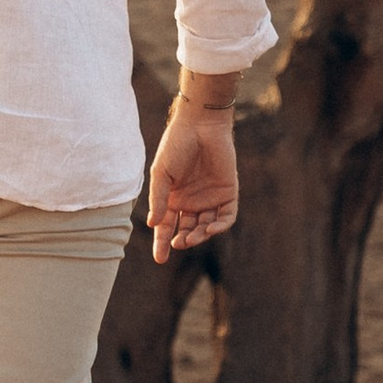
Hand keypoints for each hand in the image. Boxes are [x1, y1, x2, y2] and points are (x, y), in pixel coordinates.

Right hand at [147, 95, 239, 262]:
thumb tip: (154, 225)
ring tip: (191, 238)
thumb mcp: (161, 173)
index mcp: (172, 198)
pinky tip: (210, 228)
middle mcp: (191, 201)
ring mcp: (210, 198)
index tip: (159, 259)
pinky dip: (219, 225)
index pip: (167, 227)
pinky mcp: (228, 192)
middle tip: (179, 244)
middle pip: (187, 230)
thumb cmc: (176, 145)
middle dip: (183, 240)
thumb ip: (158, 199)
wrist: (201, 124)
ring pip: (206, 226)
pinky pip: (226, 216)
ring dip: (200, 235)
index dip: (162, 243)